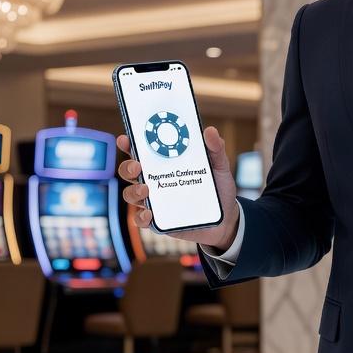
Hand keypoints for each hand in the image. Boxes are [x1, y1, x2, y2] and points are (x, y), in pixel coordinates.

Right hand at [118, 126, 240, 250]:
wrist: (226, 218)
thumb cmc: (217, 188)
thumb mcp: (219, 166)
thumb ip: (215, 149)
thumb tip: (211, 131)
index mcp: (164, 163)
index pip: (140, 151)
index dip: (129, 144)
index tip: (126, 139)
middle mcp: (154, 181)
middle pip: (129, 171)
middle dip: (127, 167)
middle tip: (138, 166)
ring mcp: (155, 201)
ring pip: (130, 194)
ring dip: (133, 191)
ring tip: (146, 189)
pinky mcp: (159, 220)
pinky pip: (142, 220)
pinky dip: (141, 217)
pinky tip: (149, 214)